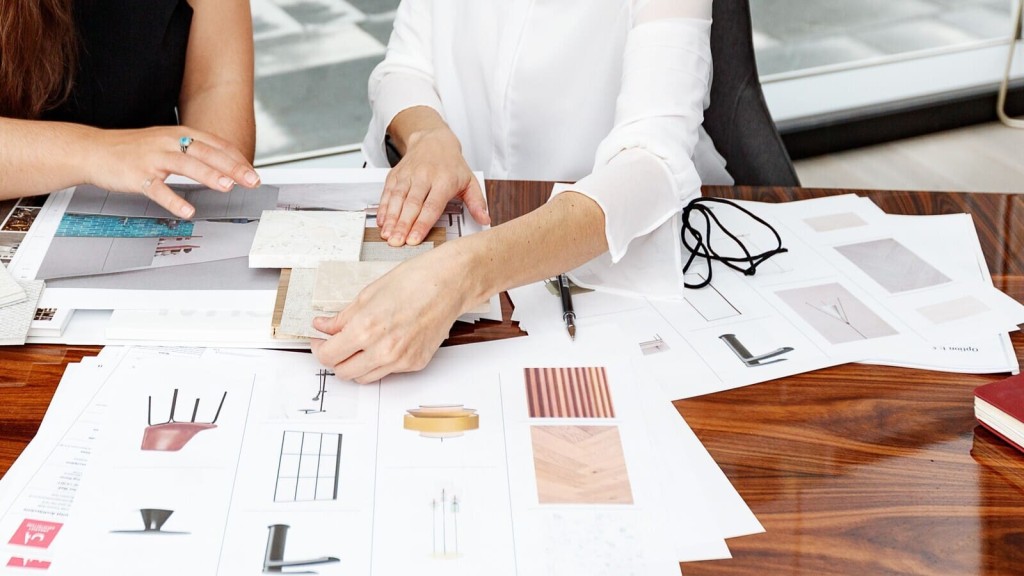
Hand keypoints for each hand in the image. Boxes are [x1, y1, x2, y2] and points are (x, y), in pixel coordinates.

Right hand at [86, 125, 260, 218]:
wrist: (93, 150)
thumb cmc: (134, 150)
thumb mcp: (168, 143)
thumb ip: (194, 152)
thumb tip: (224, 166)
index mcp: (179, 134)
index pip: (215, 144)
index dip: (237, 158)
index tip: (253, 172)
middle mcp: (169, 142)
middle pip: (206, 152)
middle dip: (232, 167)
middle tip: (252, 180)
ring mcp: (153, 158)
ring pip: (186, 165)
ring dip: (209, 175)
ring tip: (228, 187)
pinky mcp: (137, 175)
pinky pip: (157, 189)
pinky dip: (174, 200)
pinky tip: (188, 211)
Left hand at [309, 246, 476, 382]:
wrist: (448, 283)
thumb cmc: (413, 281)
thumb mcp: (368, 294)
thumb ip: (342, 317)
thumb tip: (323, 327)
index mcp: (366, 329)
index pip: (328, 356)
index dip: (319, 349)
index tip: (319, 342)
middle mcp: (383, 350)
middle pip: (343, 372)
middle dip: (335, 359)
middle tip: (335, 345)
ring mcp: (401, 360)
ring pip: (365, 377)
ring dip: (356, 365)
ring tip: (359, 345)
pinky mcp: (416, 363)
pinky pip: (388, 371)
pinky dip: (379, 362)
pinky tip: (384, 343)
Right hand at [377, 126, 489, 246]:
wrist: (433, 140)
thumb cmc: (452, 164)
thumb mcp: (469, 181)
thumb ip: (477, 202)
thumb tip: (484, 220)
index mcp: (443, 180)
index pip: (431, 206)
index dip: (422, 224)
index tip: (415, 239)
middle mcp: (424, 177)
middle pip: (412, 204)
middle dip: (403, 225)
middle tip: (397, 242)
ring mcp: (408, 175)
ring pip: (397, 198)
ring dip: (391, 218)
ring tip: (387, 235)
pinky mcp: (396, 174)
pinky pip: (387, 192)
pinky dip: (383, 207)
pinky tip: (382, 221)